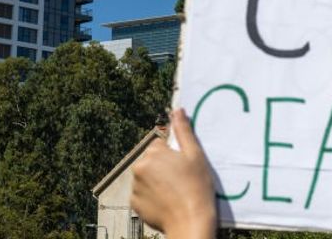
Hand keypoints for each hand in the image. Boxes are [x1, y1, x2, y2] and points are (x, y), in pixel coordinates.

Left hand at [131, 108, 216, 238]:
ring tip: (175, 193)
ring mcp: (135, 187)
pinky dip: (153, 197)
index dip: (173, 154)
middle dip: (163, 167)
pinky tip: (167, 202)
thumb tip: (177, 110)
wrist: (190, 221)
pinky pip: (143, 195)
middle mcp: (139, 168)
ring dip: (157, 182)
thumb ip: (184, 131)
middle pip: (151, 161)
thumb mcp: (195, 155)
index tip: (184, 166)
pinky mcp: (134, 204)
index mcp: (154, 153)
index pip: (159, 145)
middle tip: (181, 180)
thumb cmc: (196, 187)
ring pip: (147, 178)